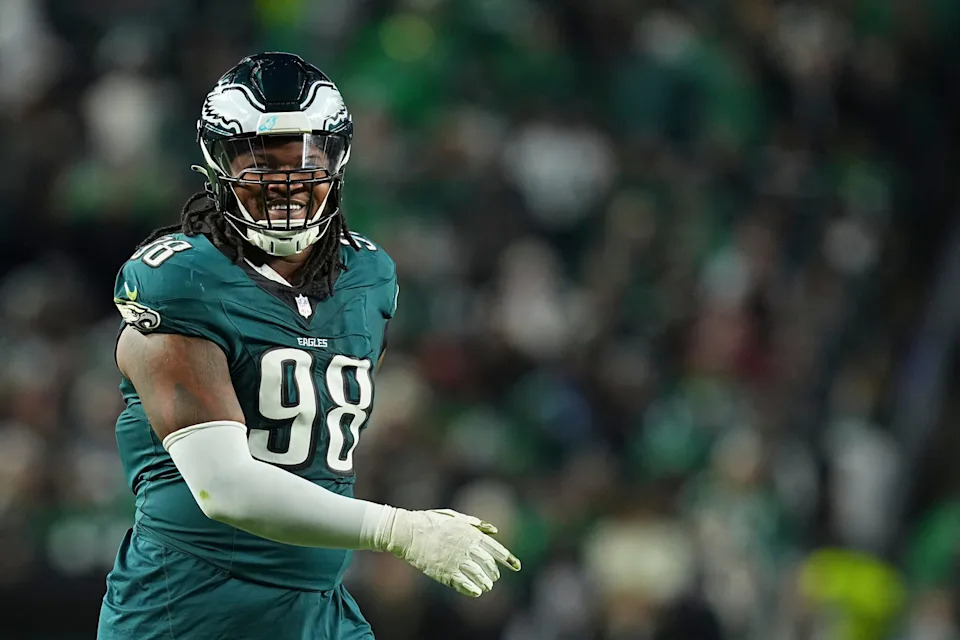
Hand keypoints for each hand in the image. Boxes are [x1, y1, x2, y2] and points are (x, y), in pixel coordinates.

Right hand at [373, 507, 520, 596]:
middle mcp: (466, 547)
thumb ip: (476, 524)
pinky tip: (476, 592)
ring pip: (478, 576)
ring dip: (485, 582)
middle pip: (488, 564)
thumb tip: (494, 530)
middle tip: (494, 577)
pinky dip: (472, 589)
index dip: (509, 559)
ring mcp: (455, 560)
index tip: (517, 566)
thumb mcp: (455, 517)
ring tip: (487, 586)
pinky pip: (463, 584)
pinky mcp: (444, 572)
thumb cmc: (430, 521)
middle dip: (494, 572)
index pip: (496, 549)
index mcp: (470, 533)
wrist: (407, 532)